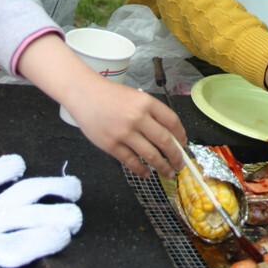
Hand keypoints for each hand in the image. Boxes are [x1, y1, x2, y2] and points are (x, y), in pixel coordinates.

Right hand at [67, 75, 186, 179]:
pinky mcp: (111, 145)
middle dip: (176, 157)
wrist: (83, 93)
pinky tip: (146, 173)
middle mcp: (137, 117)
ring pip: (151, 155)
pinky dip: (141, 170)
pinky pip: (131, 161)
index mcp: (146, 102)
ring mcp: (124, 132)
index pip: (172, 121)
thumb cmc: (110, 95)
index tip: (184, 144)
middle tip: (180, 165)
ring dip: (162, 167)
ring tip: (168, 173)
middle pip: (165, 141)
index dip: (181, 135)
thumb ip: (150, 113)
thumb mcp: (135, 96)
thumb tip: (168, 136)